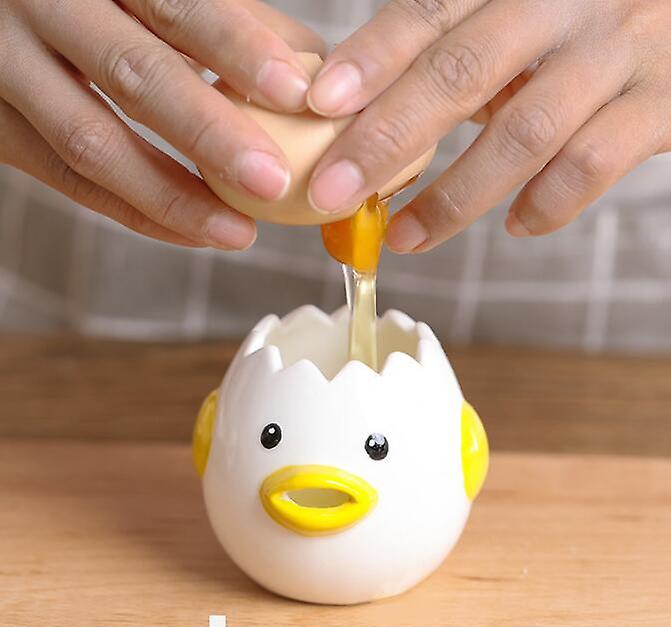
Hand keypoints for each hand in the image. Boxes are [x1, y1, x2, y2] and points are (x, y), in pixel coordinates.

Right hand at [0, 0, 322, 247]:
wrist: (1, 16)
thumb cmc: (100, 5)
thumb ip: (230, 20)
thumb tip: (313, 65)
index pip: (176, 4)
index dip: (237, 49)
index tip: (296, 93)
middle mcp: (46, 7)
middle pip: (134, 74)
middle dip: (210, 134)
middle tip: (273, 181)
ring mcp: (8, 67)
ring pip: (92, 142)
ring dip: (174, 196)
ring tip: (239, 233)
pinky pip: (69, 181)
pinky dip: (136, 213)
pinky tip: (193, 234)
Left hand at [306, 0, 670, 252]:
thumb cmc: (581, 24)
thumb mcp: (515, 18)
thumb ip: (453, 52)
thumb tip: (360, 116)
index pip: (428, 13)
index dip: (372, 59)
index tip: (319, 107)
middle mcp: (563, 5)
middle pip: (462, 73)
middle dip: (389, 139)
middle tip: (334, 192)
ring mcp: (617, 51)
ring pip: (524, 132)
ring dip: (455, 197)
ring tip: (405, 237)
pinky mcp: (664, 101)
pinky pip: (594, 164)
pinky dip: (547, 204)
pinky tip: (515, 225)